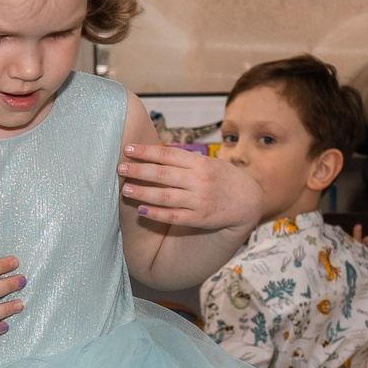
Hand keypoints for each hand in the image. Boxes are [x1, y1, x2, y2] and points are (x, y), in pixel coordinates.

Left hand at [119, 143, 260, 231]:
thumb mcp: (208, 162)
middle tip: (120, 168)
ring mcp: (199, 200)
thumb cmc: (222, 178)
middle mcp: (199, 180)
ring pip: (165, 196)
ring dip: (143, 192)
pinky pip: (173, 216)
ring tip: (125, 189)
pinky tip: (141, 210)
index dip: (146, 151)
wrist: (247, 200)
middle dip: (138, 170)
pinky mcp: (198, 218)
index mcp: (199, 163)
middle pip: (162, 174)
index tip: (128, 149)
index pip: (167, 155)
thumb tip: (154, 154)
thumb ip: (184, 160)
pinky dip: (156, 213)